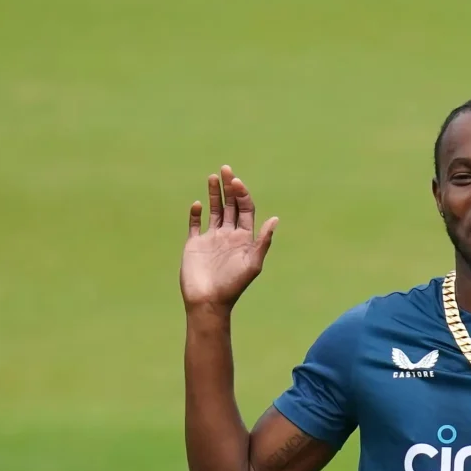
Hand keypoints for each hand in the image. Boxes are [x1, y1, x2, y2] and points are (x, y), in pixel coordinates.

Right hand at [180, 165, 277, 311]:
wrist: (208, 302)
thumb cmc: (233, 286)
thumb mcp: (252, 264)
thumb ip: (263, 241)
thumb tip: (275, 219)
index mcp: (244, 238)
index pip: (245, 209)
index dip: (242, 194)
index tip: (236, 182)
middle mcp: (229, 236)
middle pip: (230, 206)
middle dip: (229, 187)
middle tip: (225, 168)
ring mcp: (211, 239)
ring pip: (215, 211)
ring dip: (214, 194)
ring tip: (212, 176)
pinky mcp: (195, 244)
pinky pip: (195, 224)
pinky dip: (196, 213)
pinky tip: (198, 204)